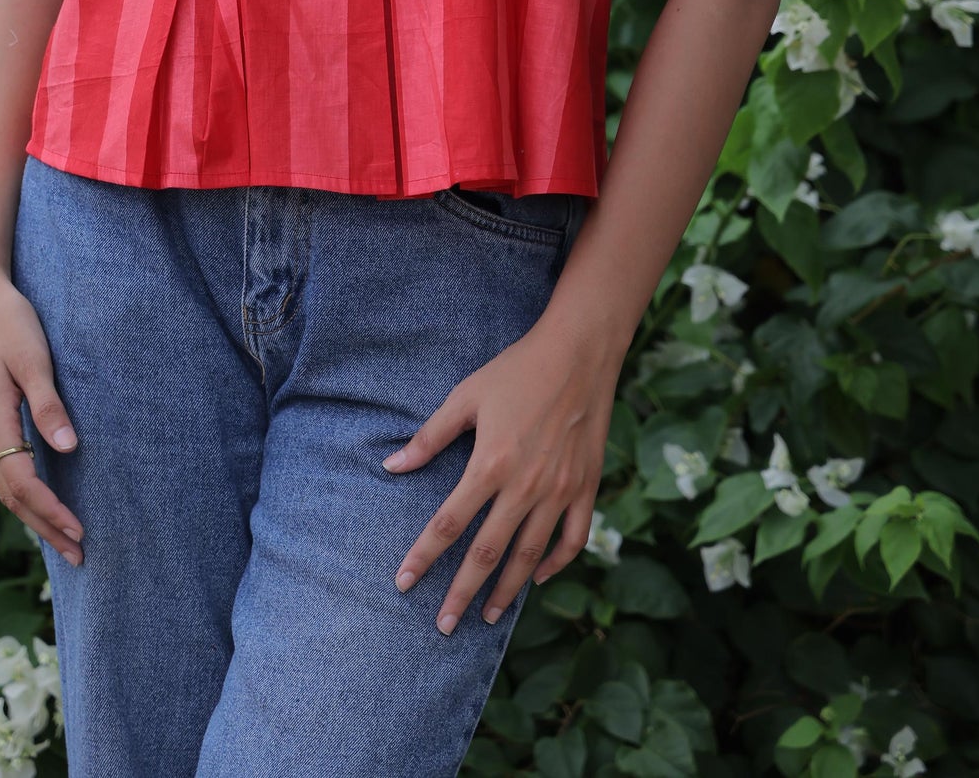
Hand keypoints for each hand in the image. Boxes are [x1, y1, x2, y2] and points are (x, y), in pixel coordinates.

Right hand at [0, 260, 85, 567]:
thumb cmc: (8, 320)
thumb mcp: (33, 357)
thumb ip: (49, 404)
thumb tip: (68, 448)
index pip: (23, 483)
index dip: (52, 511)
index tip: (80, 533)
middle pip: (13, 496)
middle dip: (45, 528)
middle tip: (80, 557)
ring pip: (5, 487)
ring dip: (34, 516)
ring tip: (63, 541)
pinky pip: (3, 470)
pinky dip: (22, 495)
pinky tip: (39, 500)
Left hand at [382, 317, 618, 634]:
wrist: (579, 353)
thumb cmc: (516, 370)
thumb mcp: (466, 396)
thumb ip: (429, 437)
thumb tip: (392, 467)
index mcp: (490, 464)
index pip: (449, 524)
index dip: (424, 556)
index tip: (404, 583)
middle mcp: (525, 486)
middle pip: (487, 553)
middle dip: (462, 593)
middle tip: (443, 625)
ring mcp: (559, 491)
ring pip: (530, 556)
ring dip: (507, 591)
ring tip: (488, 617)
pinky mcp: (586, 488)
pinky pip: (573, 539)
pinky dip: (556, 564)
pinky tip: (539, 577)